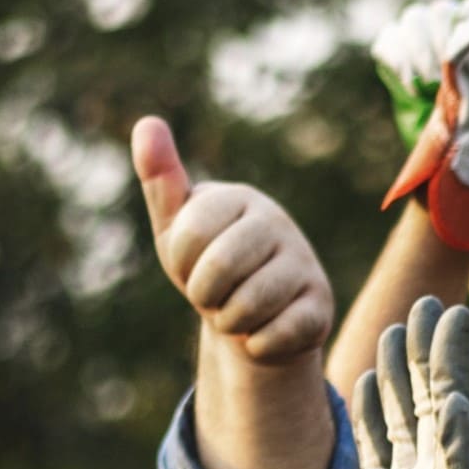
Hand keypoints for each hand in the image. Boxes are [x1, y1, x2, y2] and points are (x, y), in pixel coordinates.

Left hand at [135, 119, 330, 368]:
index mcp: (242, 198)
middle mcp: (279, 224)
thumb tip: (148, 124)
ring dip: (230, 322)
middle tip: (214, 293)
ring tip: (238, 311)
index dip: (182, 263)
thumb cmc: (209, 265)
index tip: (193, 264)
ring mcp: (305, 264)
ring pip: (247, 306)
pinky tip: (265, 331)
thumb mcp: (177, 227)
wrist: (254, 318)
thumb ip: (161, 179)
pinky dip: (256, 344)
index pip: (190, 233)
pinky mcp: (321, 306)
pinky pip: (273, 335)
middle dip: (205, 294)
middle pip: (220, 269)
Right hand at [348, 296, 468, 468]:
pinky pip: (376, 452)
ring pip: (402, 418)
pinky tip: (365, 384)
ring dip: (398, 375)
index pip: (452, 399)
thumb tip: (459, 405)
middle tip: (422, 301)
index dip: (448, 355)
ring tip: (394, 330)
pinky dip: (370, 417)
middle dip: (424, 351)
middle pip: (428, 398)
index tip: (447, 311)